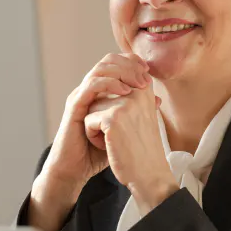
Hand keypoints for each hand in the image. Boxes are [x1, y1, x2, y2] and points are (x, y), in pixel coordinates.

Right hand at [39, 53, 153, 194]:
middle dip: (129, 64)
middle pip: (107, 61)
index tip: (149, 70)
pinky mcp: (74, 107)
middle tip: (146, 74)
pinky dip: (110, 84)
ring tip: (139, 82)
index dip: (132, 62)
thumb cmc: (95, 152)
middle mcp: (87, 90)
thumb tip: (156, 100)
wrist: (75, 169)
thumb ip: (136, 112)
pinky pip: (91, 86)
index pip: (114, 64)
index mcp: (98, 92)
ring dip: (122, 72)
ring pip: (100, 69)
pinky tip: (125, 92)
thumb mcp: (122, 129)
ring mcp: (80, 97)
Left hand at [83, 81, 177, 211]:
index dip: (110, 106)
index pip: (113, 82)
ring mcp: (125, 104)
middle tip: (122, 134)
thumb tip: (115, 78)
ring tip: (117, 140)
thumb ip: (130, 94)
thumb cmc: (142, 147)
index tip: (124, 124)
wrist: (149, 175)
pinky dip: (94, 137)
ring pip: (92, 108)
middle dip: (102, 116)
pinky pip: (88, 121)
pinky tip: (110, 146)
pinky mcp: (112, 118)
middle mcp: (137, 91)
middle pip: (99, 96)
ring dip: (97, 127)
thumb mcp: (141, 114)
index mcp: (144, 88)